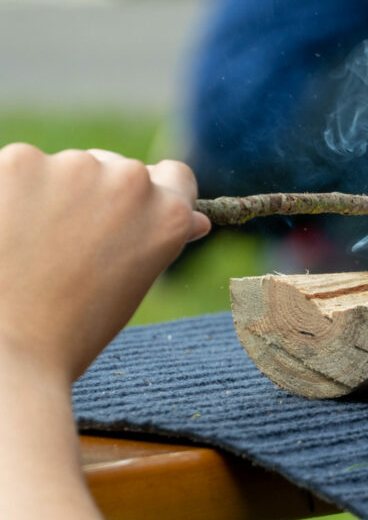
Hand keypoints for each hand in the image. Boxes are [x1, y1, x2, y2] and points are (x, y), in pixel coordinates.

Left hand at [0, 145, 209, 382]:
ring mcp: (76, 167)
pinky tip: (3, 234)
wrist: (4, 358)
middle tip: (64, 247)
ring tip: (26, 248)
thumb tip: (196, 220)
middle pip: (115, 168)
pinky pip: (19, 169)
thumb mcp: (131, 286)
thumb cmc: (68, 333)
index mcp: (169, 215)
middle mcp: (131, 181)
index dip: (153, 193)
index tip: (124, 215)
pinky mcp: (20, 161)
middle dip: (95, 196)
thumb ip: (159, 241)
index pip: (174, 177)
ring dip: (50, 193)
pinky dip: (9, 194)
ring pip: (64, 168)